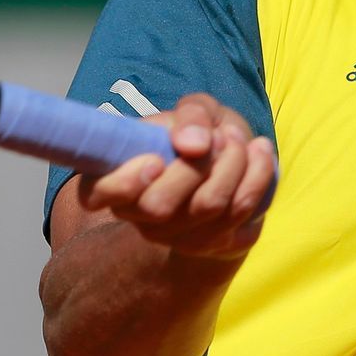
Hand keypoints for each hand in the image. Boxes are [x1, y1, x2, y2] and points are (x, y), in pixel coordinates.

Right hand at [76, 92, 276, 259]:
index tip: (155, 159)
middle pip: (159, 205)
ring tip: (241, 139)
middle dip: (198, 164)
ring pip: (206, 207)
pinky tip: (260, 153)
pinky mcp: (215, 245)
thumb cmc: (201, 135)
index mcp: (117, 179)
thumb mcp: (195, 110)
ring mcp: (177, 237)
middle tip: (220, 136)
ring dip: (234, 163)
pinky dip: (257, 175)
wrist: (233, 167)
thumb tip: (193, 144)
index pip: (95, 196)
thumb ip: (191, 115)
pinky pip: (239, 213)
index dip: (122, 183)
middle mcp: (140, 215)